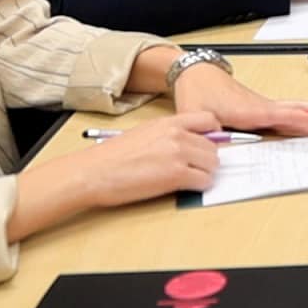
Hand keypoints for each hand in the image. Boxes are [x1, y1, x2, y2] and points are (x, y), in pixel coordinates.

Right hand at [8, 112, 223, 239]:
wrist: (93, 172)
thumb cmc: (111, 157)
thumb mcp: (144, 134)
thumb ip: (169, 135)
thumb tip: (190, 143)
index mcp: (169, 122)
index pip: (209, 120)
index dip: (213, 134)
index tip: (209, 145)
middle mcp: (177, 135)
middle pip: (213, 147)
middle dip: (208, 159)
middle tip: (196, 168)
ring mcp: (179, 154)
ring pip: (213, 165)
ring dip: (205, 173)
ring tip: (189, 178)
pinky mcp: (177, 175)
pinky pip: (204, 181)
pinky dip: (199, 186)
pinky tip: (185, 187)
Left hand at [171, 63, 307, 138]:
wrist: (196, 74)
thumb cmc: (197, 94)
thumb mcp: (194, 116)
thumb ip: (207, 133)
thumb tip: (219, 148)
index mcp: (248, 110)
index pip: (280, 115)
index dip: (299, 119)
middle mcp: (262, 107)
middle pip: (298, 112)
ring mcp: (266, 106)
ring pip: (300, 109)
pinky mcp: (265, 107)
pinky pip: (294, 109)